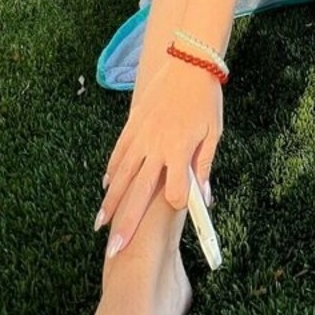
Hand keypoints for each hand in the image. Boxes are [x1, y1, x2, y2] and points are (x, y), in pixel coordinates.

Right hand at [93, 58, 222, 256]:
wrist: (186, 64)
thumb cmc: (205, 101)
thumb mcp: (213, 133)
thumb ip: (205, 165)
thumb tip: (205, 197)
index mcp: (180, 151)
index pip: (175, 192)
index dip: (177, 203)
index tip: (178, 207)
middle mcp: (156, 148)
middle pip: (139, 193)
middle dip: (126, 224)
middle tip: (115, 250)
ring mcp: (140, 137)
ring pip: (122, 177)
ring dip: (110, 203)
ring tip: (100, 225)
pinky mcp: (131, 127)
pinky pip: (118, 154)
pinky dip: (112, 172)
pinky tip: (106, 188)